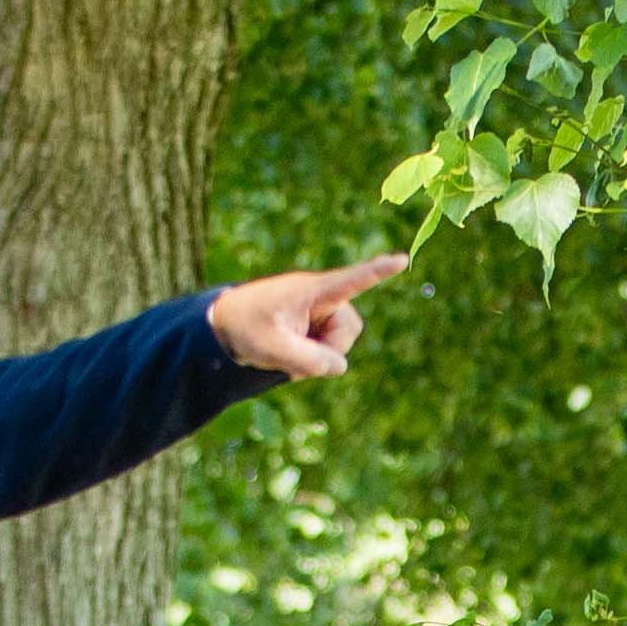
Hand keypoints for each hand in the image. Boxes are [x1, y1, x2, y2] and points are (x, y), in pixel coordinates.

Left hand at [205, 254, 413, 379]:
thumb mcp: (271, 348)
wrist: (225, 326)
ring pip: (341, 343)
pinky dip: (313, 357)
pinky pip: (329, 348)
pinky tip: (291, 354)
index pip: (351, 280)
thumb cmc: (245, 327)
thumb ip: (308, 360)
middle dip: (329, 348)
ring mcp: (320, 313)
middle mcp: (322, 299)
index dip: (377, 272)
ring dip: (319, 355)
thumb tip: (339, 366)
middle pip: (348, 329)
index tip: (401, 260)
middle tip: (294, 356)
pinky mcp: (316, 326)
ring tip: (288, 352)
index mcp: (312, 291)